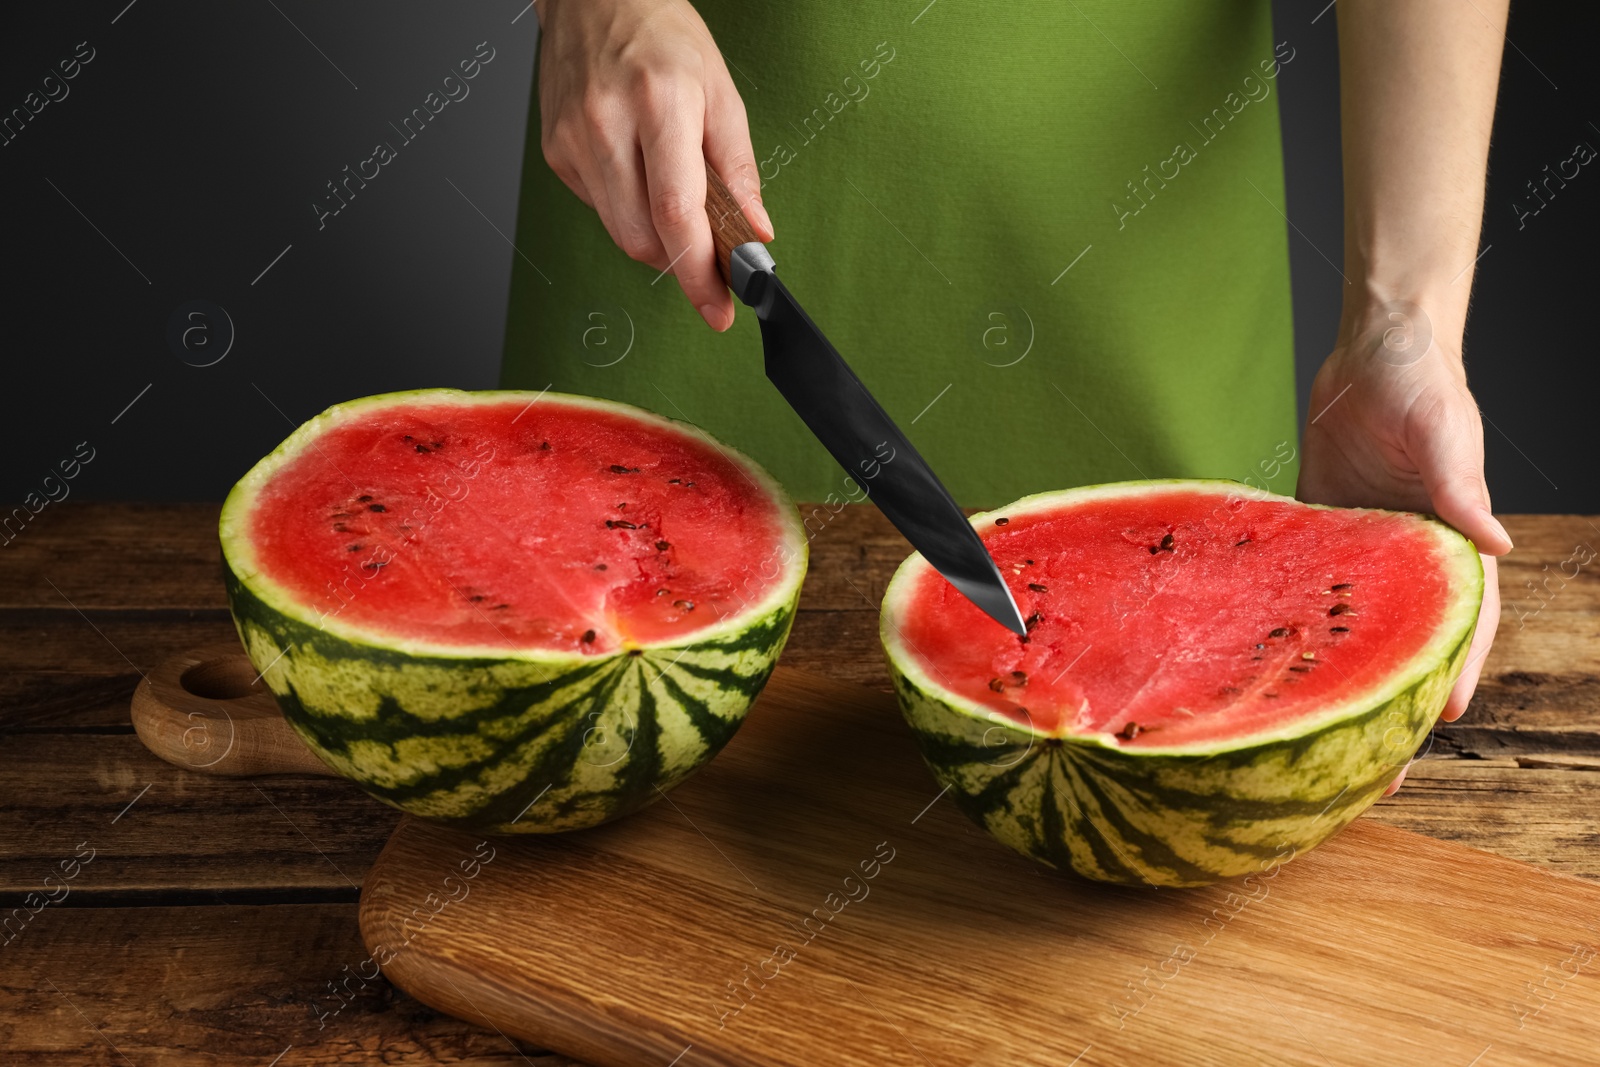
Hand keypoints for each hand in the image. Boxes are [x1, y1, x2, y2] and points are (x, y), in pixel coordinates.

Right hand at [535, 0, 771, 329]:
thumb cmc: (662, 37)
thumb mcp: (721, 93)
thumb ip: (738, 170)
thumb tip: (753, 233)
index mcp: (659, 104)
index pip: (677, 213)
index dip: (699, 273)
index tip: (718, 308)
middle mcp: (607, 123)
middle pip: (644, 236)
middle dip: (682, 259)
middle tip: (708, 255)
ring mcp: (573, 140)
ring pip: (620, 231)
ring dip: (655, 235)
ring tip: (672, 195)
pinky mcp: (554, 152)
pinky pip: (599, 208)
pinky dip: (627, 207)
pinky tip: (636, 170)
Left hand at [1296, 299, 1511, 795]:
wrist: (1374, 346)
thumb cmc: (1423, 384)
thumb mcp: (1445, 435)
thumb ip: (1461, 489)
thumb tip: (1495, 543)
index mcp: (1445, 544)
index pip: (1457, 621)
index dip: (1451, 672)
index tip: (1438, 723)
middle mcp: (1401, 559)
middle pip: (1398, 643)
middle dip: (1388, 706)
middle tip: (1370, 774)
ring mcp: (1356, 550)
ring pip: (1345, 629)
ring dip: (1333, 682)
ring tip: (1308, 744)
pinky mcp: (1312, 530)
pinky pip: (1295, 587)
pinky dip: (1281, 626)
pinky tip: (1256, 669)